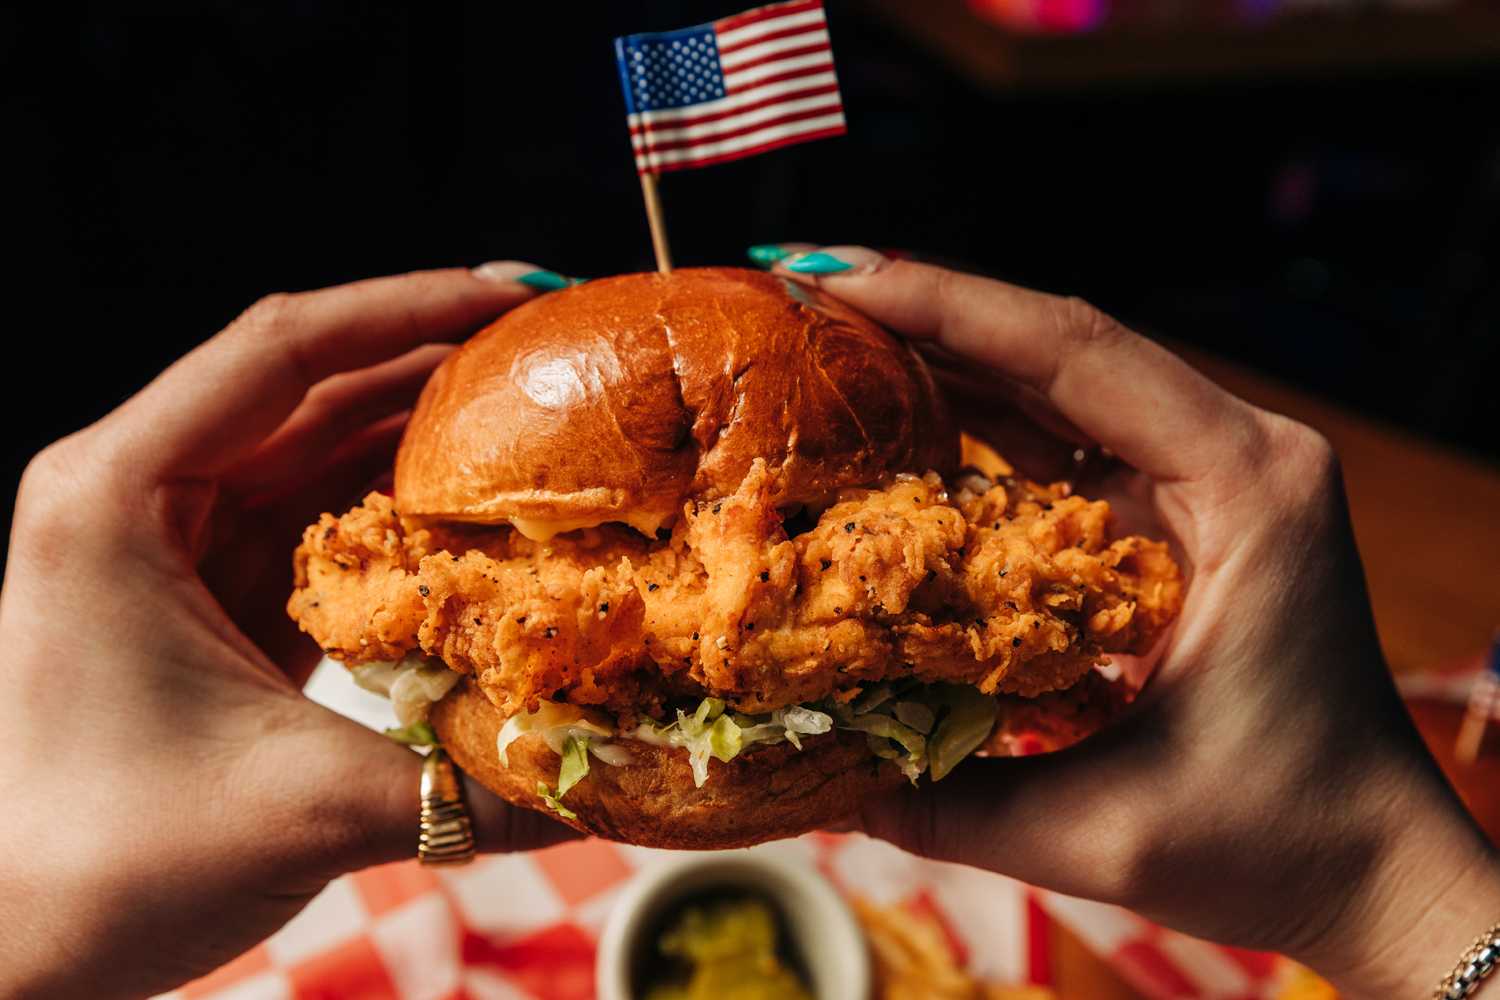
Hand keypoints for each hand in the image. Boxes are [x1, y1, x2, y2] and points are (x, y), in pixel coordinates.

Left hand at [0, 264, 578, 998]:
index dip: (409, 308)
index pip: (282, 351)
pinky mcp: (213, 589)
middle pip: (309, 382)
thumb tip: (619, 783)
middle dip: (435, 358)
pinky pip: (321, 513)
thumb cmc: (108, 865)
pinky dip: (401, 504)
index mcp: (119, 496)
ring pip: (319, 443)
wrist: (28, 945)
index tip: (521, 295)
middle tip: (557, 353)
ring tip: (540, 418)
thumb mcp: (299, 809)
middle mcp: (141, 493)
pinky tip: (480, 508)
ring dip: (426, 429)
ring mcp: (176, 540)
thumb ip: (465, 785)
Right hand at [767, 245, 1499, 998]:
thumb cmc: (1275, 840)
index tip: (834, 278)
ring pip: (1054, 386)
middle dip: (924, 315)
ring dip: (942, 360)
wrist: (1372, 864)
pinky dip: (974, 427)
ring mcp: (1208, 478)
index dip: (947, 306)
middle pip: (1056, 348)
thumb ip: (951, 804)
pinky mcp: (1179, 514)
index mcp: (1244, 488)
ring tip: (824, 338)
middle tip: (797, 295)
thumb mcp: (1105, 833)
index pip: (1075, 355)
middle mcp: (1233, 455)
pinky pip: (1062, 444)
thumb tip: (812, 772)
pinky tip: (890, 420)